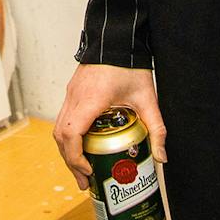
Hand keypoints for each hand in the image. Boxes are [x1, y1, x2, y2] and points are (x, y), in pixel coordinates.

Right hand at [53, 64, 165, 186]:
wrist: (117, 37)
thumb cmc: (130, 64)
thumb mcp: (147, 98)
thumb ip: (156, 128)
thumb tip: (161, 157)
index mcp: (91, 99)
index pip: (71, 134)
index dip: (75, 157)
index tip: (88, 171)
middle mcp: (75, 97)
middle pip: (60, 136)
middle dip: (70, 162)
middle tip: (84, 181)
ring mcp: (71, 93)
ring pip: (58, 128)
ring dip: (67, 151)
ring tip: (82, 169)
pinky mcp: (72, 91)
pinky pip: (63, 118)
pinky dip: (69, 137)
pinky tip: (83, 146)